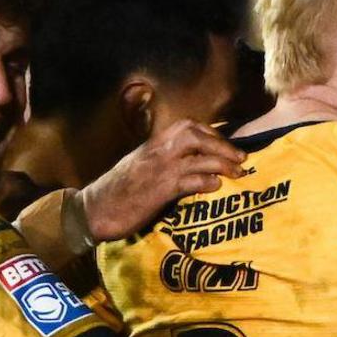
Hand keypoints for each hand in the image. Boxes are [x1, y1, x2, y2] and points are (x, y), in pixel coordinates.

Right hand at [80, 121, 248, 242]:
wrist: (94, 209)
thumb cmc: (118, 190)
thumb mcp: (140, 165)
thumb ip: (163, 158)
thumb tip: (190, 160)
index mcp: (153, 143)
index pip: (189, 126)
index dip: (212, 133)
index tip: (227, 144)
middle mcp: (157, 151)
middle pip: (196, 135)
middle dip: (223, 144)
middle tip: (242, 157)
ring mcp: (158, 169)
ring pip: (198, 156)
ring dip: (223, 162)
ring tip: (239, 172)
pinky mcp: (159, 190)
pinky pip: (189, 180)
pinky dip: (206, 181)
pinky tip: (216, 185)